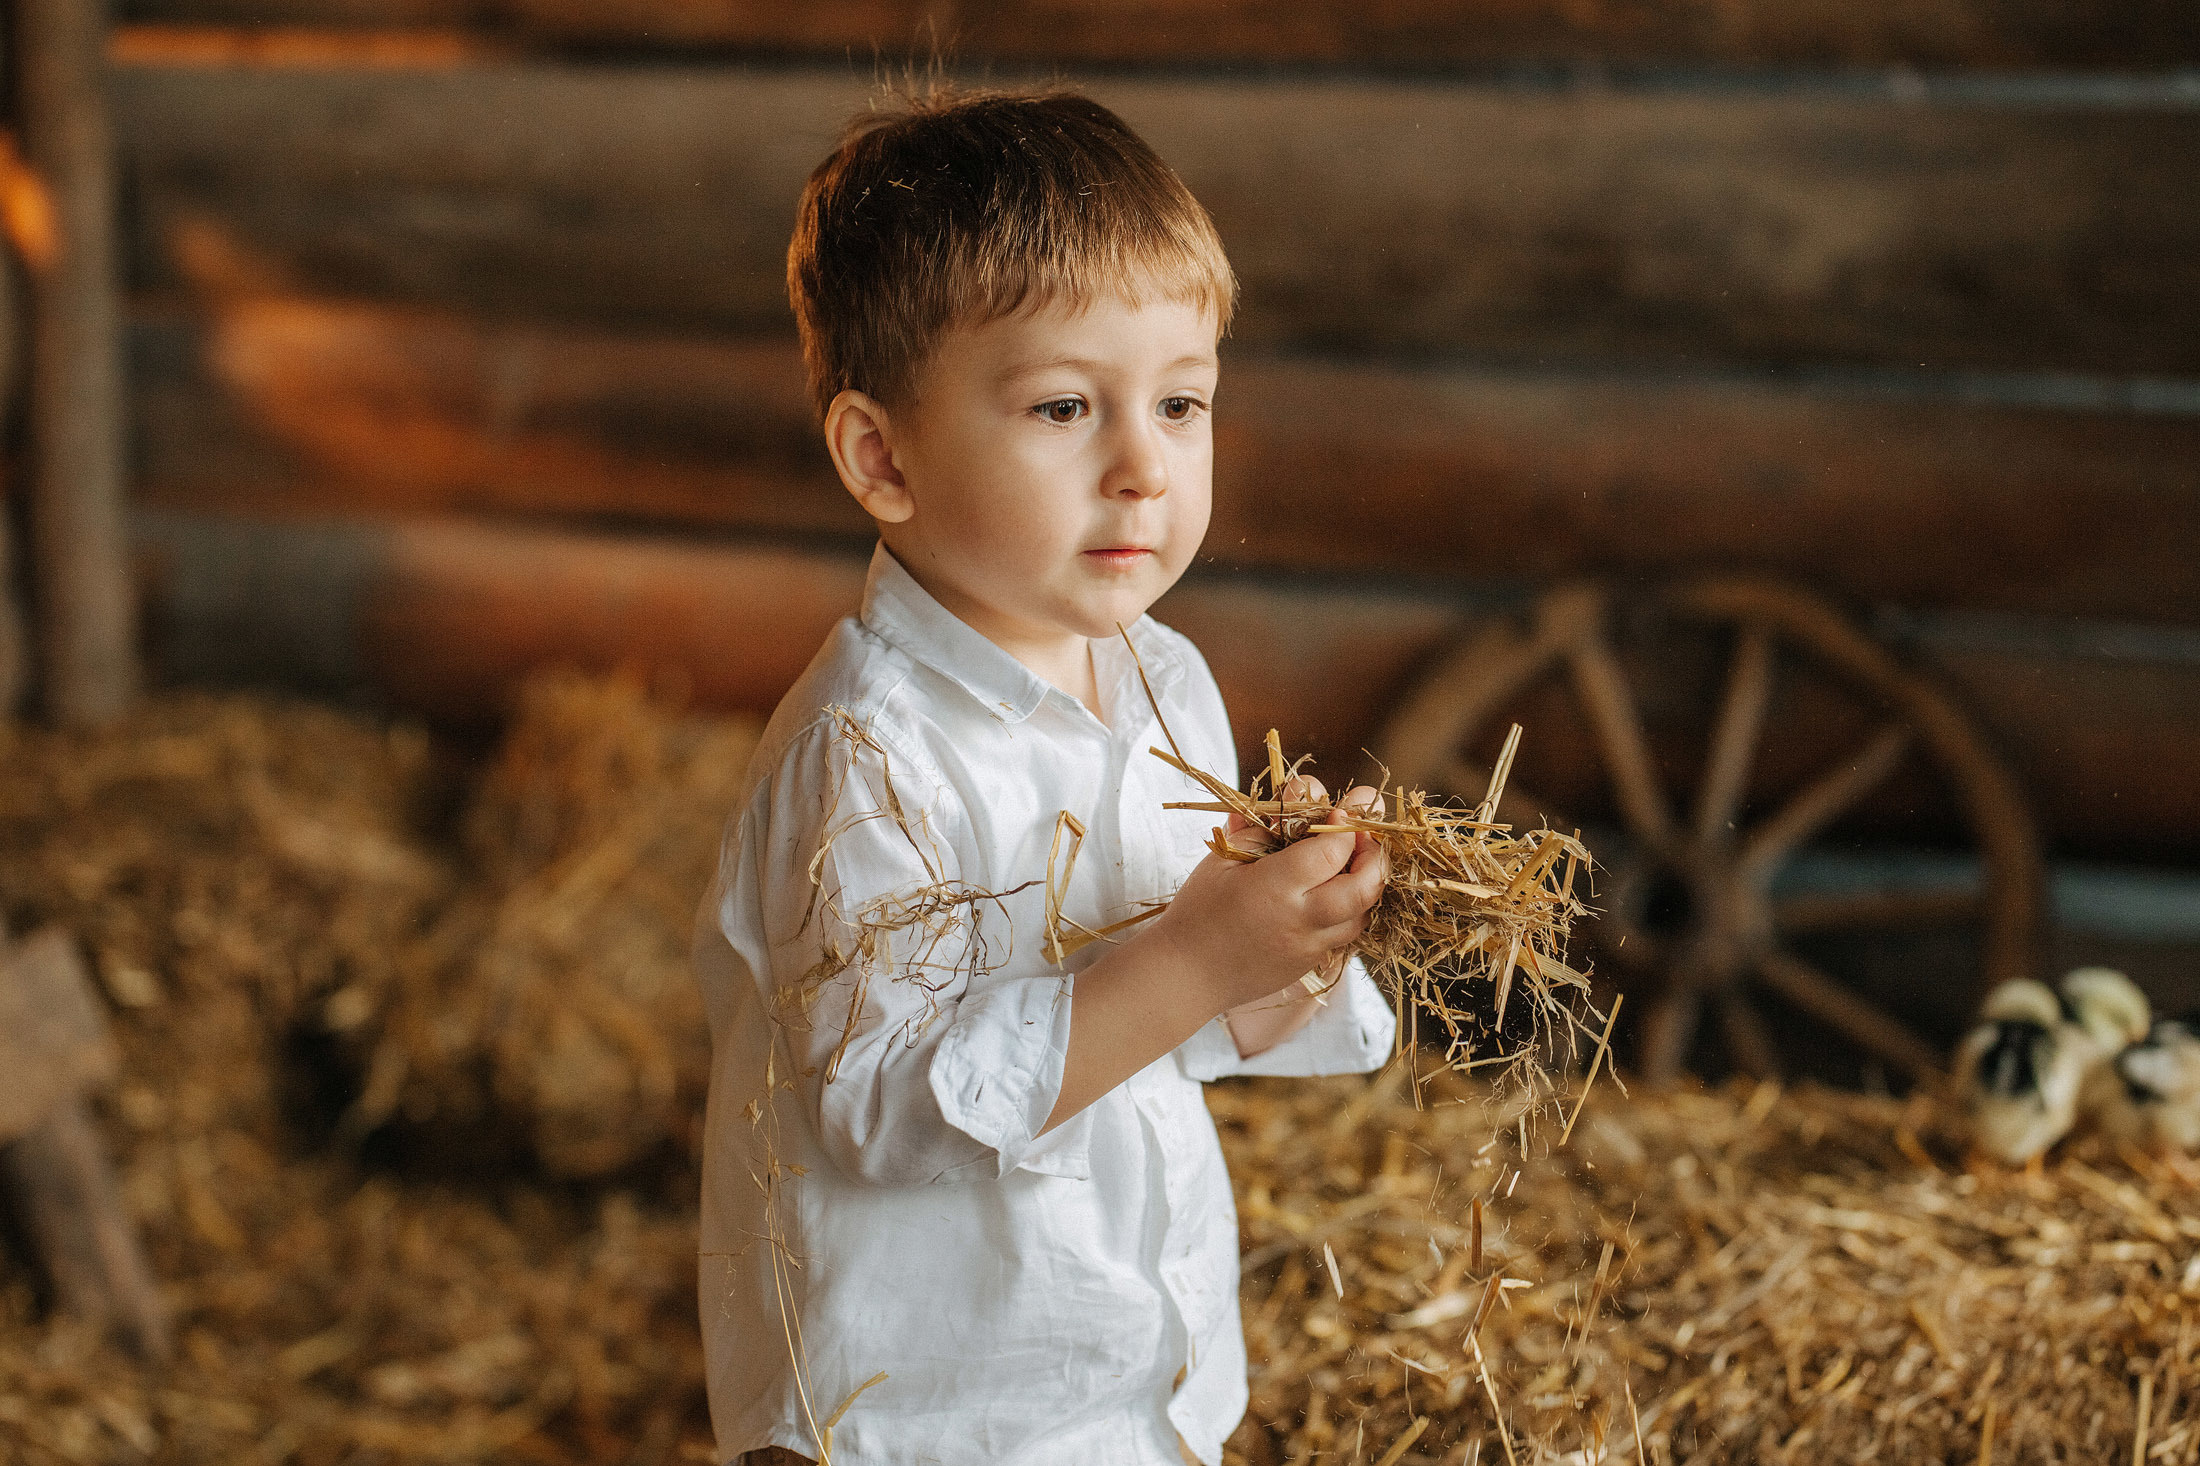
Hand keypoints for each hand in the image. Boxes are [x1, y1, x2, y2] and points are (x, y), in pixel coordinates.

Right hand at [1148, 774, 1387, 1016]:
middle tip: (1366, 838)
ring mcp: (1307, 949)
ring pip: (1361, 916)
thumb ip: (1263, 829)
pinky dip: (1347, 912)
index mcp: (1273, 887)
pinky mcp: (1308, 966)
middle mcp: (1298, 920)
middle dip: (1374, 857)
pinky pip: (1343, 937)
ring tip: (1353, 865)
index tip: (1337, 814)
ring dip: (1365, 887)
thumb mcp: (1222, 860)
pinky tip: (1332, 895)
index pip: (1330, 851)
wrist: (1184, 974)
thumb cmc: (1198, 910)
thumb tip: (1300, 794)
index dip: (1343, 828)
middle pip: (1362, 888)